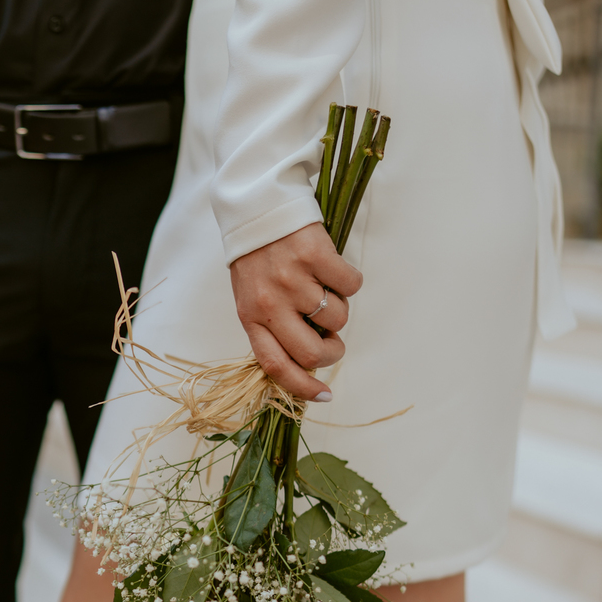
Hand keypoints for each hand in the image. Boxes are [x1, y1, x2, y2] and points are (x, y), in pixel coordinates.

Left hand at [230, 223, 361, 403]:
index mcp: (250, 317)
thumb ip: (272, 326)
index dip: (302, 387)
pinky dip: (350, 281)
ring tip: (325, 289)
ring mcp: (292, 279)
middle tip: (335, 341)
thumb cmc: (256, 257)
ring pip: (337, 316)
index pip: (275, 366)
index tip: (323, 395)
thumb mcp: (252, 297)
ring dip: (341, 308)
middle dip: (333, 353)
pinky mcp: (314, 255)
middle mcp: (270, 302)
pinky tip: (333, 268)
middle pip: (311, 351)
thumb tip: (307, 360)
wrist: (257, 206)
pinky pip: (350, 284)